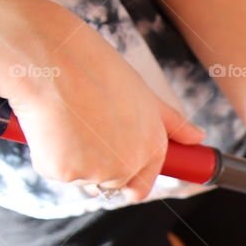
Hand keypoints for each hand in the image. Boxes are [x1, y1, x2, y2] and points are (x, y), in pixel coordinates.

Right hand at [3, 5, 204, 201]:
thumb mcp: (144, 93)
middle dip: (94, 166)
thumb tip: (198, 137)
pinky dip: (47, 152)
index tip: (111, 167)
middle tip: (81, 128)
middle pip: (109, 184)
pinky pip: (52, 169)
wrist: (53, 59)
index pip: (141, 186)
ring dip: (70, 158)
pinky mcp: (65, 172)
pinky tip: (48, 123)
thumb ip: (172, 122)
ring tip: (66, 118)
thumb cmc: (96, 69)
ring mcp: (98, 171)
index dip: (126, 180)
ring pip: (80, 177)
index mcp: (152, 147)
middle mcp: (129, 164)